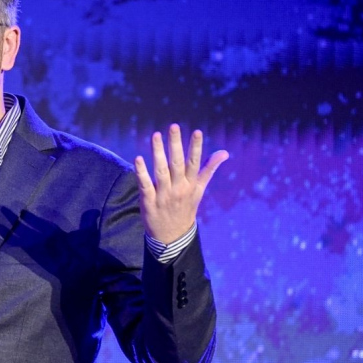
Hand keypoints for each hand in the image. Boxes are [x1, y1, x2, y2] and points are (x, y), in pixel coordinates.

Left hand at [134, 124, 228, 243]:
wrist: (172, 237)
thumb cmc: (185, 208)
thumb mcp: (199, 190)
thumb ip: (209, 170)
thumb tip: (224, 152)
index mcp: (191, 185)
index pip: (195, 163)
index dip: (196, 147)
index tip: (196, 131)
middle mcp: (179, 188)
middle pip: (177, 163)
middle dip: (176, 144)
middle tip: (173, 126)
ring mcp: (164, 195)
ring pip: (161, 171)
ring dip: (158, 153)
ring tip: (155, 135)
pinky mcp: (149, 202)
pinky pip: (145, 185)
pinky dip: (141, 173)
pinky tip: (138, 158)